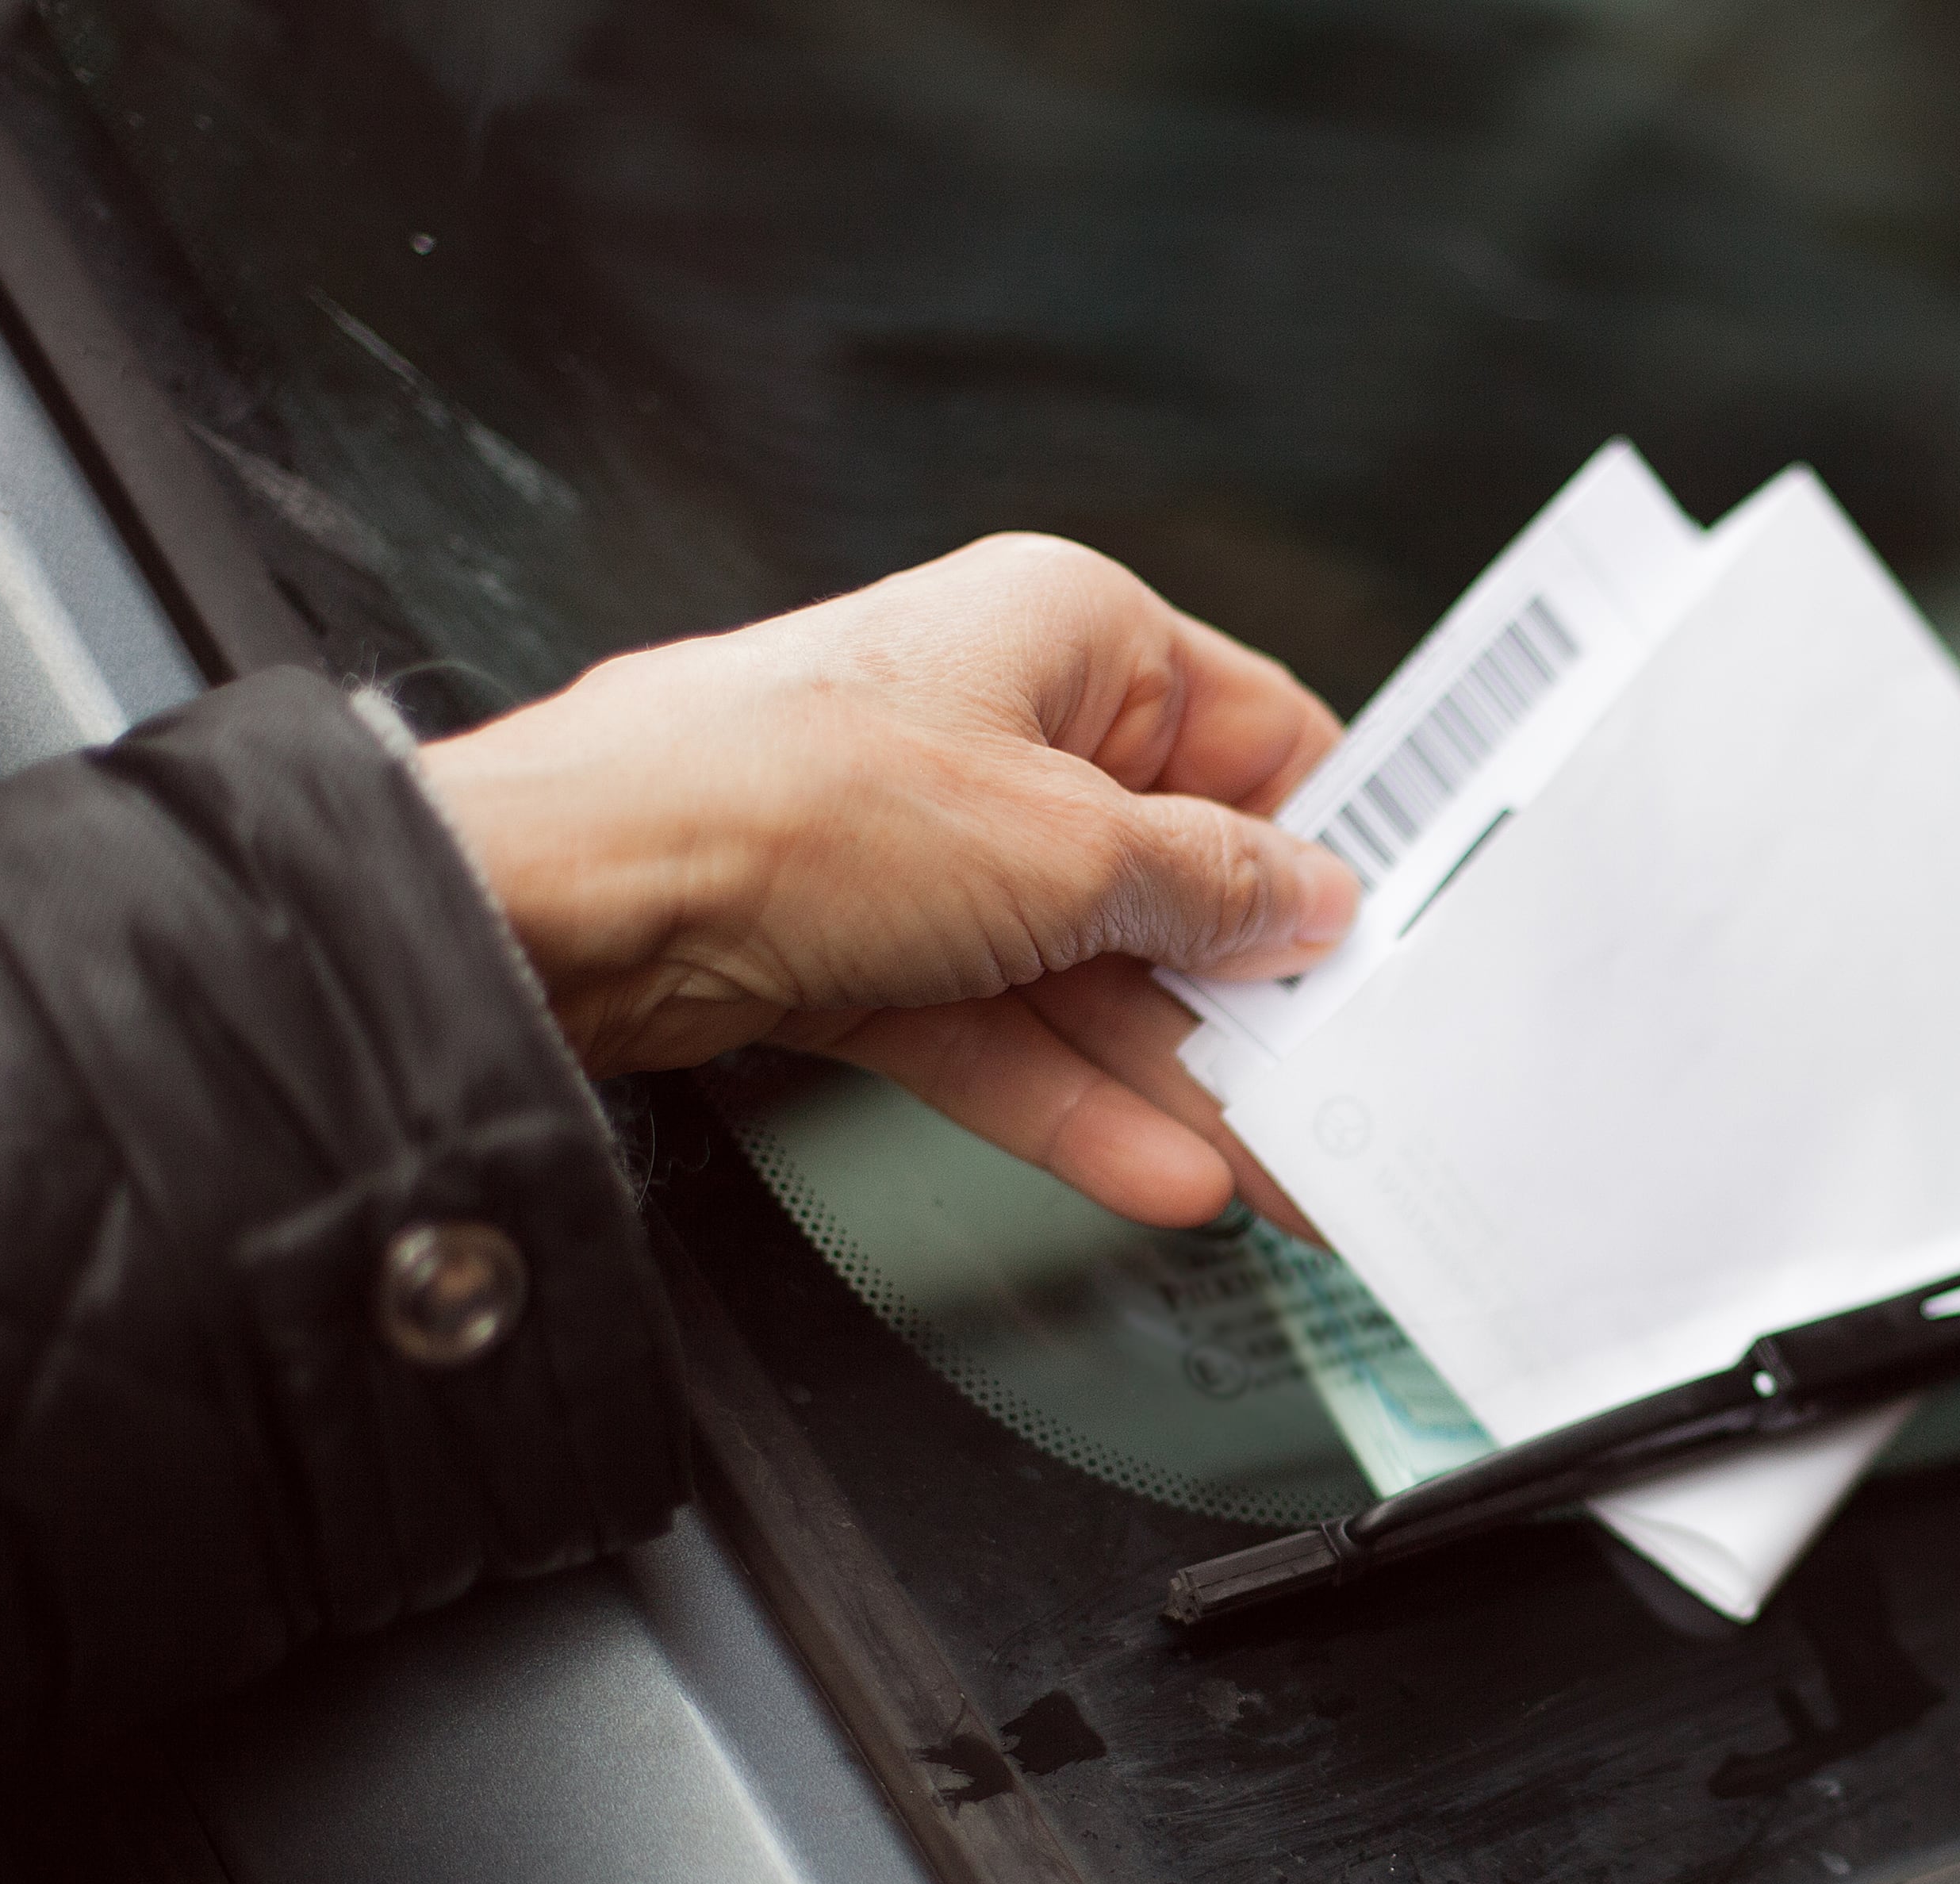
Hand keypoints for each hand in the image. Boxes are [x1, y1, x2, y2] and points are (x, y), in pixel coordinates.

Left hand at [416, 534, 1353, 1231]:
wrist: (568, 900)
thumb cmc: (781, 796)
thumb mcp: (1065, 849)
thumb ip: (1211, 888)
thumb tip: (1310, 901)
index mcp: (1070, 632)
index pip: (1259, 737)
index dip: (1330, 848)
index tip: (1391, 947)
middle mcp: (1006, 724)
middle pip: (1177, 877)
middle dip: (1256, 1001)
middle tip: (1345, 1096)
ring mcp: (935, 843)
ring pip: (1094, 973)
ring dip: (1179, 1079)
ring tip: (1280, 1175)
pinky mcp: (870, 947)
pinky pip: (1005, 1030)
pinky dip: (1075, 1101)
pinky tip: (1160, 1171)